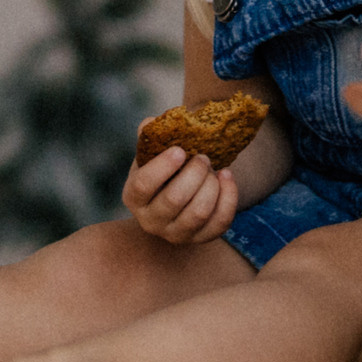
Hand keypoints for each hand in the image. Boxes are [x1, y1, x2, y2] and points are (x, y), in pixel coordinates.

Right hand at [123, 144, 237, 243]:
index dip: (162, 167)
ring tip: (214, 169)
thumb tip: (151, 123)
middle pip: (174, 200)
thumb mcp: (151, 154)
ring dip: (211, 186)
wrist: (176, 197)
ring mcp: (175, 234)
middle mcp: (151, 221)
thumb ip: (150, 135)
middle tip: (203, 158)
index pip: (143, 185)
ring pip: (198, 213)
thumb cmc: (163, 171)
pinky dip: (228, 198)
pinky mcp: (200, 239)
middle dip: (194, 174)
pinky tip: (226, 177)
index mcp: (133, 197)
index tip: (181, 150)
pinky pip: (219, 222)